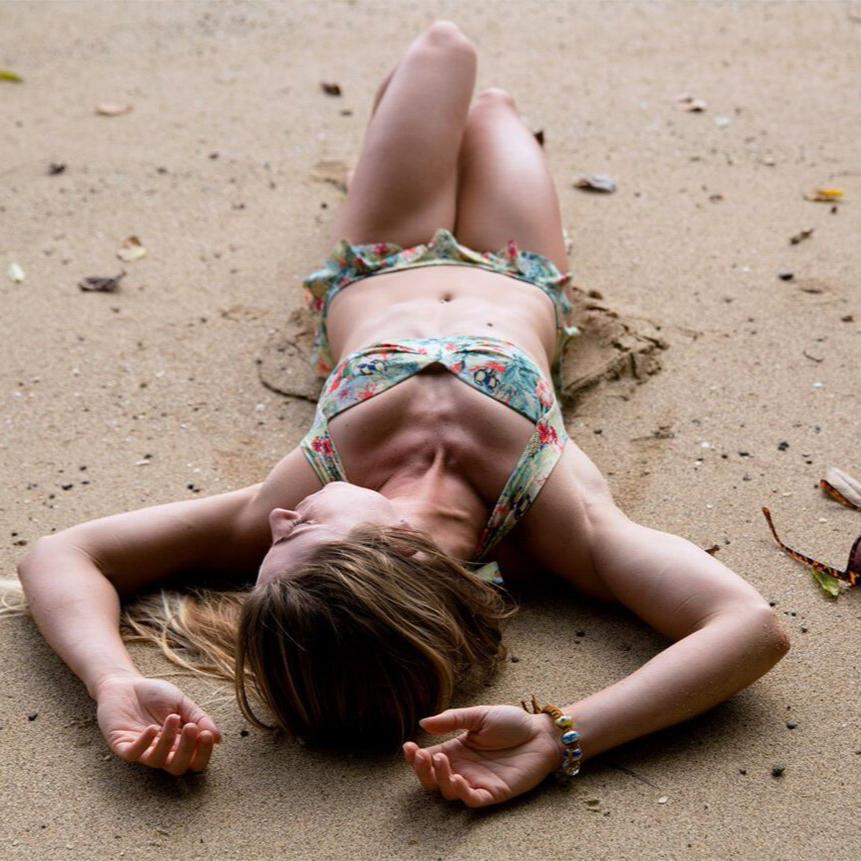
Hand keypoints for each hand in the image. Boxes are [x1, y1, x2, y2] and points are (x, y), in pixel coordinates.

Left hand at [95, 673, 221, 775]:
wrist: (125, 683)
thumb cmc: (154, 694)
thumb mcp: (181, 702)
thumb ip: (199, 718)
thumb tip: (218, 738)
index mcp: (179, 743)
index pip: (195, 760)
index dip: (203, 753)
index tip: (207, 735)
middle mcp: (162, 751)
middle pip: (178, 767)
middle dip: (188, 751)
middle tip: (192, 728)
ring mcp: (142, 750)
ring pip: (157, 761)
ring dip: (168, 742)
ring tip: (171, 718)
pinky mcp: (122, 745)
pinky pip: (134, 754)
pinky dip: (144, 744)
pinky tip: (152, 728)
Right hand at [403, 704, 561, 807]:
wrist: (541, 734)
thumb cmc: (512, 723)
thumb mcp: (479, 715)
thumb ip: (453, 720)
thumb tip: (423, 723)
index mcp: (457, 749)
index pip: (429, 758)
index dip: (414, 756)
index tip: (407, 746)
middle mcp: (463, 768)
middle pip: (433, 779)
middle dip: (421, 770)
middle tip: (420, 756)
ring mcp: (477, 781)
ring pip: (448, 791)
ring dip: (440, 778)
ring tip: (441, 760)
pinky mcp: (493, 793)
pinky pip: (472, 799)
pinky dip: (461, 792)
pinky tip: (457, 778)